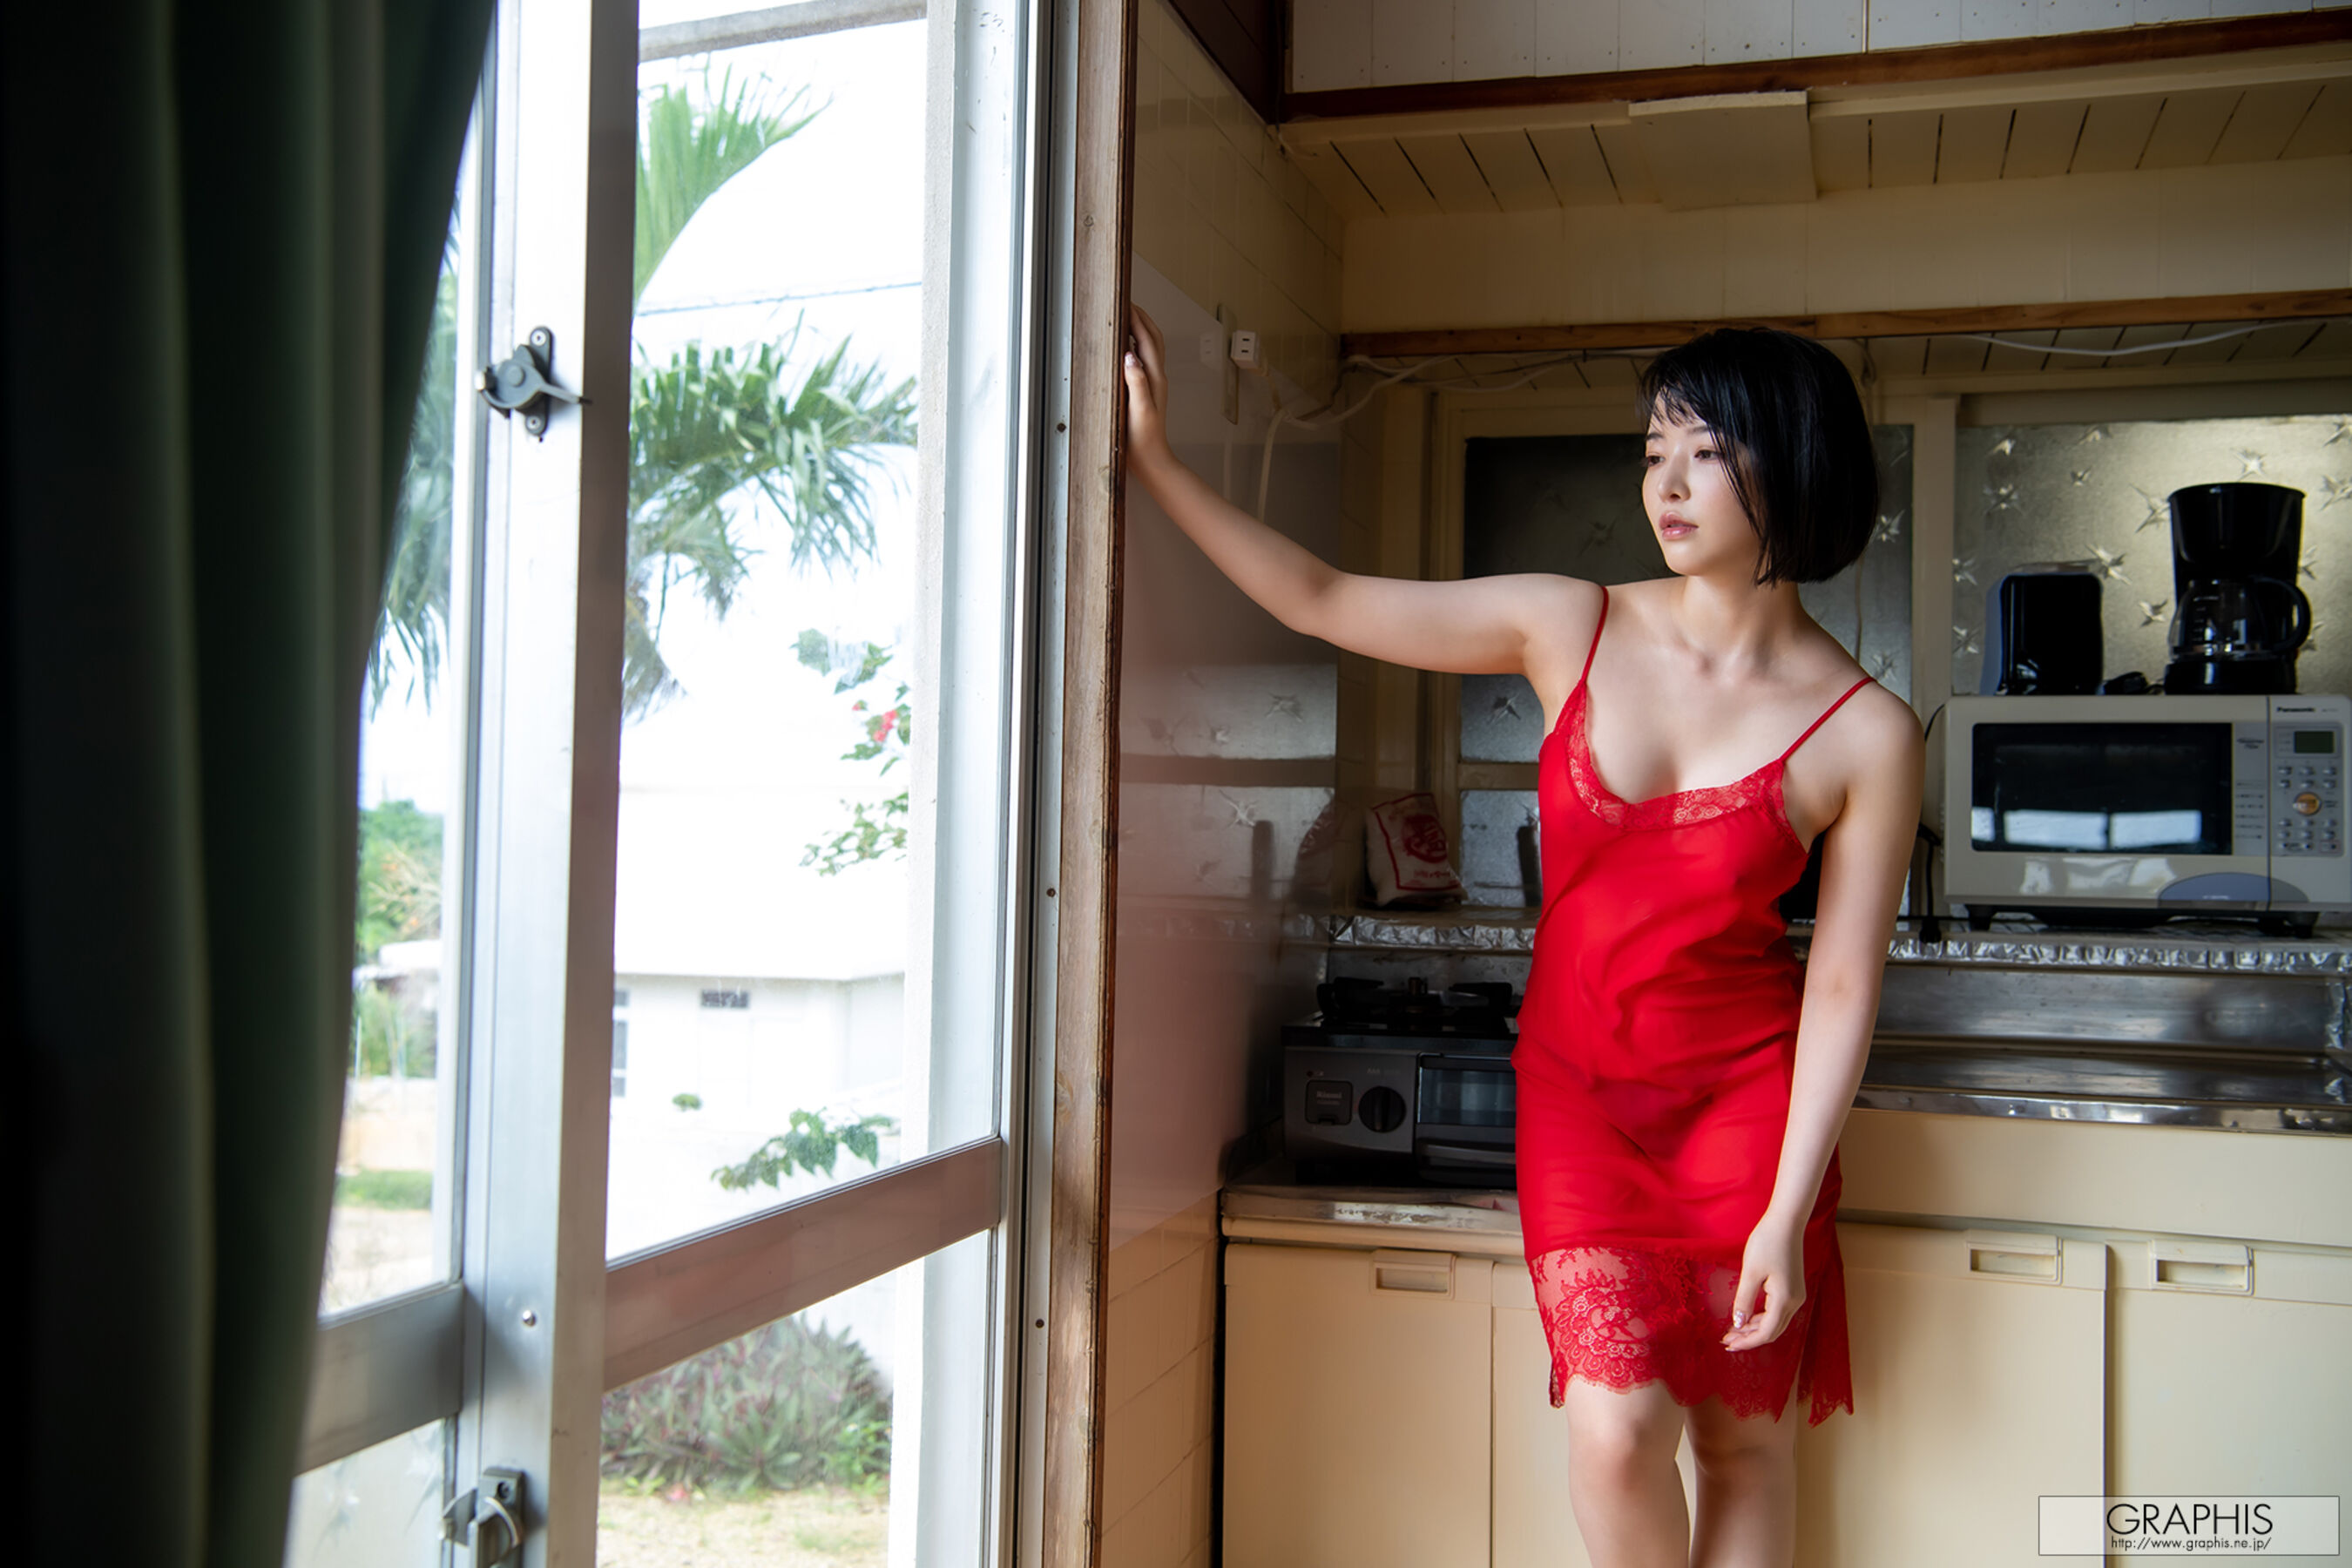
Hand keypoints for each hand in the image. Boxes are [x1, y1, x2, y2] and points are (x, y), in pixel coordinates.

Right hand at [1121, 304, 1171, 474]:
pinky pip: (1143, 361)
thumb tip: (1130, 355)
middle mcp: (1156, 377)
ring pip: (1150, 348)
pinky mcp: (1147, 391)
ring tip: (1127, 318)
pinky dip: (1136, 346)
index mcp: (1155, 378)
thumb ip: (1137, 382)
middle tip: (1126, 303)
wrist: (1151, 459)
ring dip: (1140, 330)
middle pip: (1152, 338)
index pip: (1147, 340)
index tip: (1126, 303)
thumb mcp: (1140, 409)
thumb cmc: (1144, 439)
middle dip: (1141, 318)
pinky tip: (1126, 349)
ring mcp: (1153, 384)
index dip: (1137, 319)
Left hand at [1722, 1211, 1806, 1351]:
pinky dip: (1762, 1318)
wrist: (1786, 1223)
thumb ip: (1744, 1300)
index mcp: (1785, 1300)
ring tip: (1733, 1330)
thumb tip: (1738, 1324)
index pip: (1765, 1333)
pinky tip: (1747, 1317)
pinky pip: (1777, 1312)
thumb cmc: (1767, 1243)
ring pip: (1775, 1323)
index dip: (1747, 1342)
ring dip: (1755, 1329)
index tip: (1728, 1344)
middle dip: (1749, 1338)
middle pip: (1772, 1331)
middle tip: (1727, 1340)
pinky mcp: (1793, 1289)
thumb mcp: (1750, 1272)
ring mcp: (1796, 1296)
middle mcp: (1795, 1302)